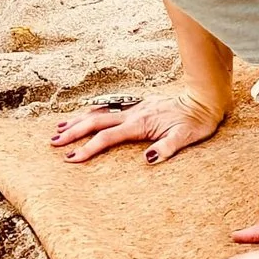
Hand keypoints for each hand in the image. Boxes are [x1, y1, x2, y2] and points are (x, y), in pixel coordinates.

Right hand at [49, 89, 225, 165]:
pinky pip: (110, 109)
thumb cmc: (197, 121)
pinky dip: (94, 112)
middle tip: (54, 142)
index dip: (88, 148)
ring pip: (100, 113)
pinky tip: (86, 115)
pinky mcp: (139, 105)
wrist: (205, 99)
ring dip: (79, 120)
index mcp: (140, 124)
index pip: (107, 138)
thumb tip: (148, 158)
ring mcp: (135, 108)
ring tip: (60, 128)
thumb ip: (168, 148)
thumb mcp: (186, 138)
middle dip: (73, 132)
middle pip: (96, 122)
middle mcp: (133, 114)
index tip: (72, 159)